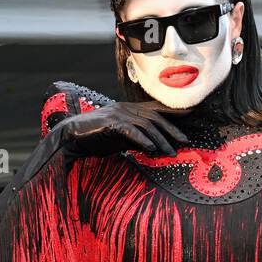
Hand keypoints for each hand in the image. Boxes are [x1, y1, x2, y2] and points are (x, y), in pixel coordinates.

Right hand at [56, 100, 188, 157]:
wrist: (71, 137)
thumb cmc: (96, 138)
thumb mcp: (121, 139)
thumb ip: (137, 139)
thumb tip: (154, 146)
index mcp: (129, 108)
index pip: (155, 109)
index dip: (173, 112)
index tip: (190, 116)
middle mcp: (126, 108)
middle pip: (155, 117)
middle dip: (172, 130)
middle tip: (184, 142)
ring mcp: (118, 114)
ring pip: (146, 125)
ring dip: (160, 140)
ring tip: (170, 153)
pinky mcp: (110, 123)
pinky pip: (130, 131)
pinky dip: (142, 140)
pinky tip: (151, 149)